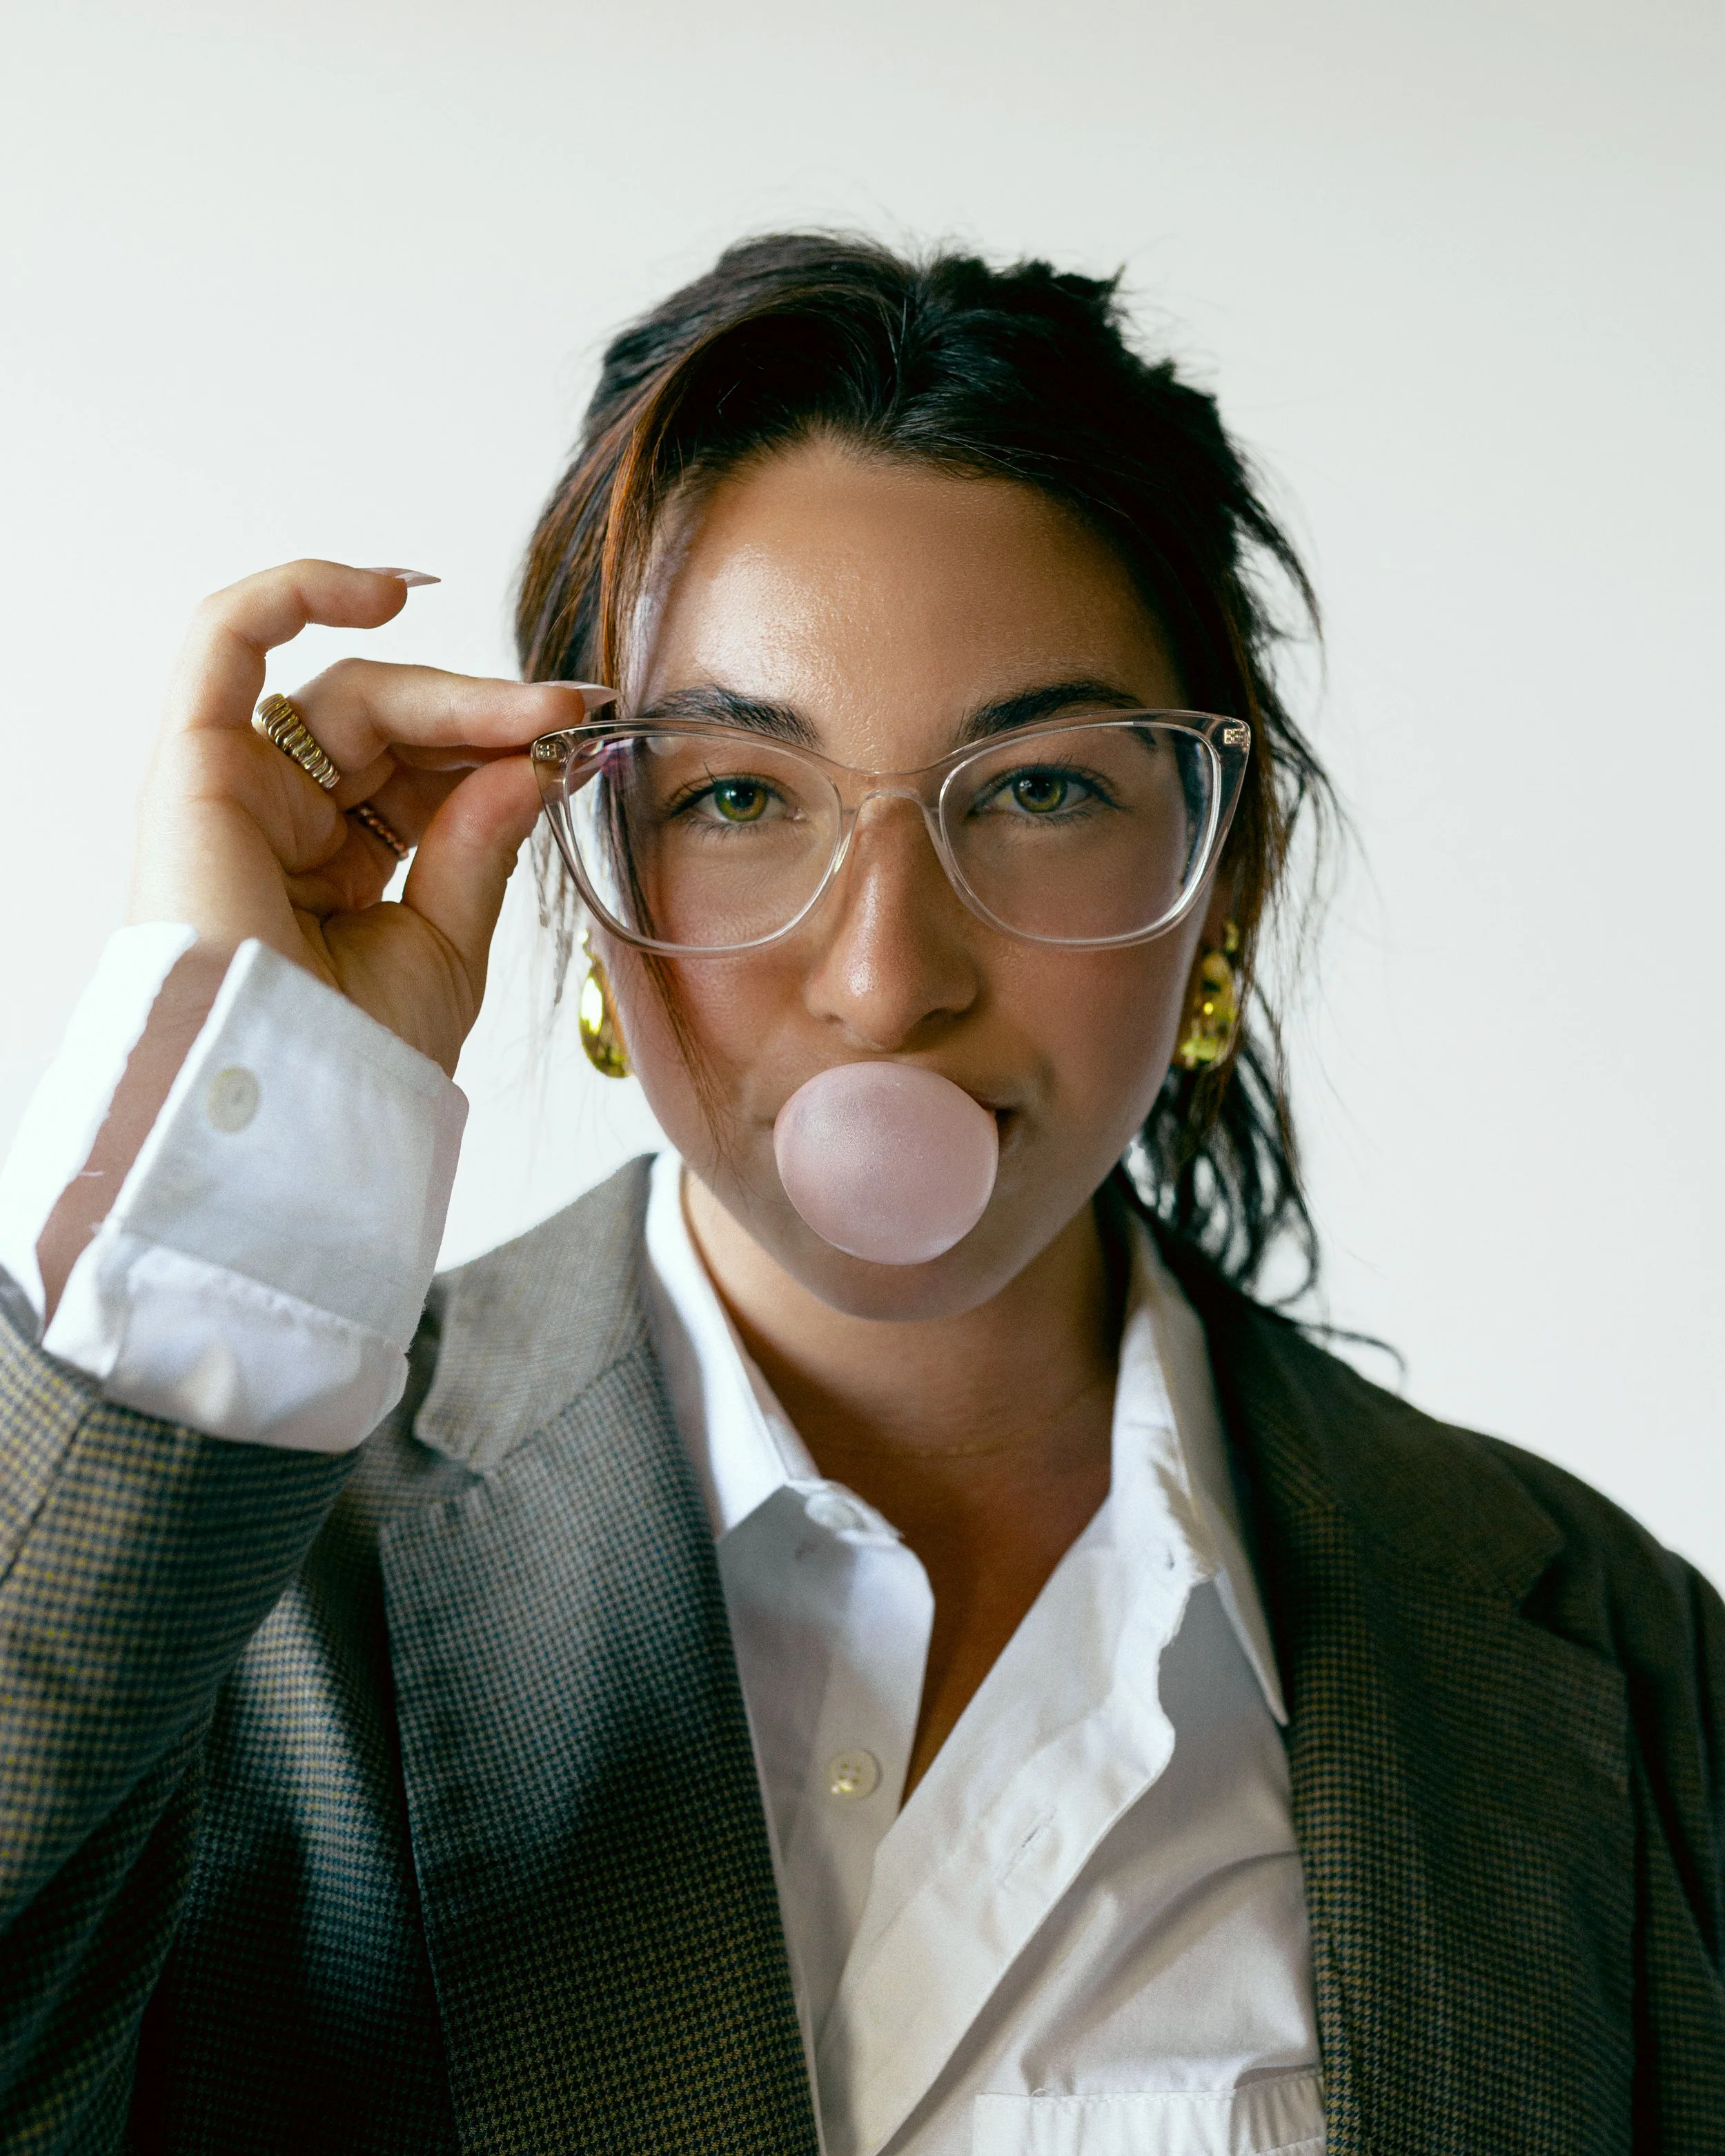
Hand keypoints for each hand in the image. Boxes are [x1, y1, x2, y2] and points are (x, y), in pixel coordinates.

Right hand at [130, 559, 593, 1074]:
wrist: (293, 1111)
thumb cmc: (355, 1055)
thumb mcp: (445, 944)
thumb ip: (478, 844)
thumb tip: (529, 764)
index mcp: (337, 866)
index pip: (425, 774)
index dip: (503, 748)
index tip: (584, 739)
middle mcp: (283, 820)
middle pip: (395, 727)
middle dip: (491, 717)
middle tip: (571, 714)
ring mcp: (237, 790)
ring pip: (350, 693)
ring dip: (451, 692)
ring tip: (532, 708)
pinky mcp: (195, 767)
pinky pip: (228, 637)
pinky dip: (300, 590)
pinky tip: (388, 592)